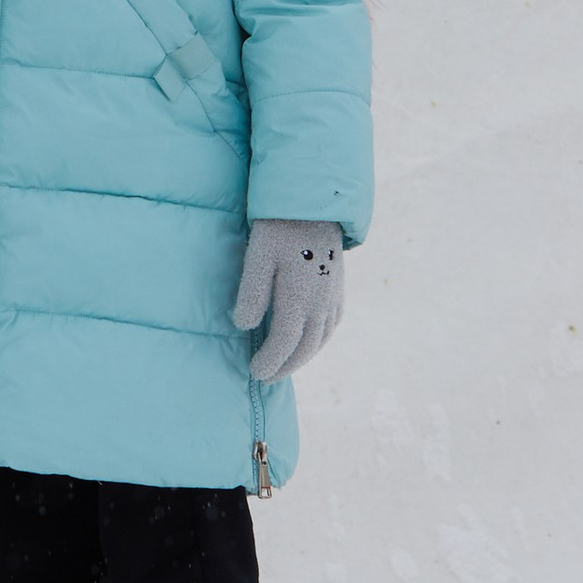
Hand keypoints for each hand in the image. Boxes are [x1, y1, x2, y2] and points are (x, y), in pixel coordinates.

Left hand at [232, 219, 344, 380]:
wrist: (314, 205)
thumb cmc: (279, 228)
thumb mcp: (257, 257)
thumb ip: (252, 293)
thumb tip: (244, 326)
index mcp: (299, 300)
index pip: (284, 343)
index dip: (270, 361)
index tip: (254, 372)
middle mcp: (321, 305)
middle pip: (304, 348)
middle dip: (285, 366)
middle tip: (267, 377)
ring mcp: (333, 298)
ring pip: (321, 340)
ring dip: (303, 357)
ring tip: (285, 365)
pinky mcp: (339, 289)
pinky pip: (332, 326)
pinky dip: (319, 341)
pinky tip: (310, 341)